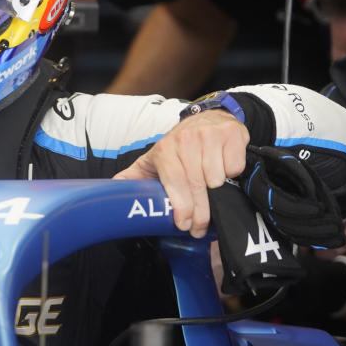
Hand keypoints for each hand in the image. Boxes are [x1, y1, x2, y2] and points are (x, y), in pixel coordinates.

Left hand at [113, 109, 248, 237]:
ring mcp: (210, 136)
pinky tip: (223, 169)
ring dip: (216, 191)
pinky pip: (235, 168)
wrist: (209, 119)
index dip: (181, 206)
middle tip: (199, 227)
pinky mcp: (232, 134)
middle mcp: (187, 140)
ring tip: (210, 188)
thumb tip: (111, 191)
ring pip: (218, 179)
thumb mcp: (153, 159)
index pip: (175, 182)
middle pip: (197, 185)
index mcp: (165, 149)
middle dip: (200, 212)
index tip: (184, 224)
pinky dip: (231, 173)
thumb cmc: (179, 146)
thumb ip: (132, 177)